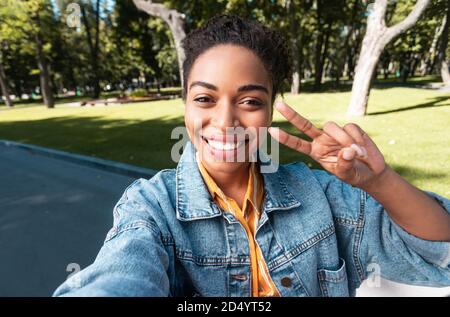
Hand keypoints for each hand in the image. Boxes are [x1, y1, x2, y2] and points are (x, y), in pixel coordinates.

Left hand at [268, 101, 386, 188]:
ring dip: (344, 139)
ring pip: (332, 126)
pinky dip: (357, 138)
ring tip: (357, 153)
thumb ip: (344, 164)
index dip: (285, 138)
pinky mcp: (350, 128)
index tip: (271, 130)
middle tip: (278, 104)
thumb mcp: (347, 174)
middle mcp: (321, 140)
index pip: (297, 144)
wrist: (371, 172)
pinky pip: (350, 127)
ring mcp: (334, 133)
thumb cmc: (354, 174)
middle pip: (304, 125)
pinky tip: (363, 149)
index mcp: (315, 152)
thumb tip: (347, 151)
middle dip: (292, 115)